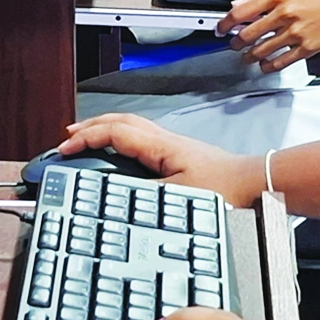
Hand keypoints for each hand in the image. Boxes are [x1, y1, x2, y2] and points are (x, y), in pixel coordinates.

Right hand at [55, 114, 262, 204]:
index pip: (114, 132)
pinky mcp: (178, 153)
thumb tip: (115, 196)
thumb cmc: (226, 188)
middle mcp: (165, 140)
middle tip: (68, 137)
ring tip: (88, 139)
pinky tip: (120, 154)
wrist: (254, 183)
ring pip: (131, 127)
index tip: (65, 149)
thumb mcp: (179, 198)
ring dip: (106, 130)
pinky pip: (141, 138)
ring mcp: (172, 144)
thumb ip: (146, 195)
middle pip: (120, 121)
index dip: (86, 138)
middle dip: (91, 126)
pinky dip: (121, 139)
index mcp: (160, 146)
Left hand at [219, 0, 319, 75]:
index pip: (241, 11)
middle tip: (233, 45)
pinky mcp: (306, 48)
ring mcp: (295, 32)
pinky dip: (268, 66)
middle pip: (246, 34)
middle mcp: (285, 12)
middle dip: (235, 43)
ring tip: (248, 57)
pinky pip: (279, 62)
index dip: (225, 23)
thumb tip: (239, 4)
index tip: (220, 29)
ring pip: (260, 51)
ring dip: (249, 57)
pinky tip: (266, 64)